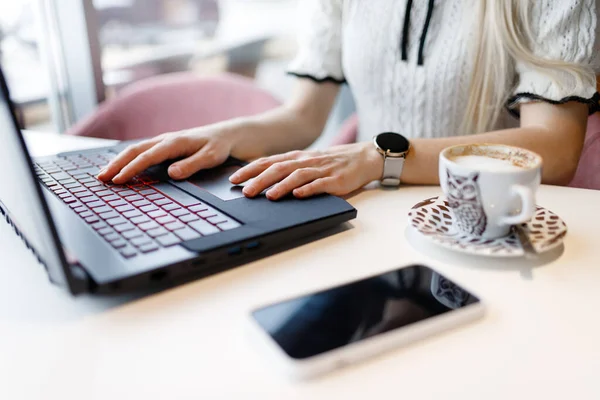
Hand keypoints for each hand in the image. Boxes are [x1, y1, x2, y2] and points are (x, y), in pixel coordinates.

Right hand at [97, 125, 234, 183]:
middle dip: (116, 164)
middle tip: (101, 178)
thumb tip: (171, 173)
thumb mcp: (211, 157)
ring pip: (135, 150)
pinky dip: (128, 159)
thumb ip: (192, 164)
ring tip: (104, 174)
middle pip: (134, 151)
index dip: (132, 168)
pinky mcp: (165, 146)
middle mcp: (165, 140)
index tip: (118, 180)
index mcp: (174, 143)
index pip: (147, 156)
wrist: (227, 135)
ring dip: (119, 161)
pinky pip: (142, 151)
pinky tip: (120, 167)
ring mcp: (164, 142)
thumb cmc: (219, 146)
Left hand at [229, 142, 382, 199]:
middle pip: (278, 168)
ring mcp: (321, 170)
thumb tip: (263, 181)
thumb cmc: (332, 163)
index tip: (233, 179)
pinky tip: (297, 195)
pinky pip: (320, 184)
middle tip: (244, 192)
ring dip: (280, 186)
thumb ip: (288, 169)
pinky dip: (308, 189)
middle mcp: (306, 161)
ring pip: (296, 175)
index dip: (249, 170)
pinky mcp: (335, 180)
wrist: (363, 157)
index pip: (268, 162)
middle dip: (259, 180)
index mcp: (297, 157)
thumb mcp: (307, 162)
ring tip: (267, 196)